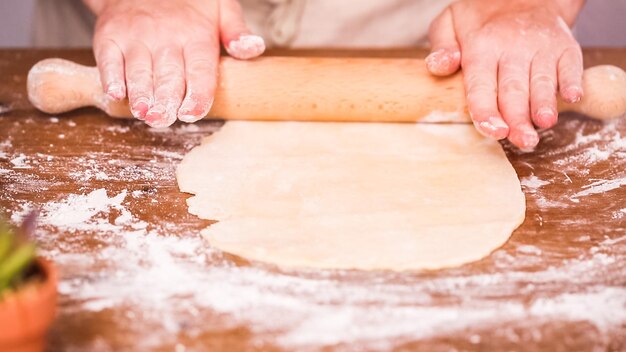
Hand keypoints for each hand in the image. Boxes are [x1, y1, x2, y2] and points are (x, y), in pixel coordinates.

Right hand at [86, 0, 264, 127]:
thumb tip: (254, 49)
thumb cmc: (187, 4)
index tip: (191, 114)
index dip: (196, 94)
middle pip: (168, 75)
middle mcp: (166, 36)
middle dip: (165, 100)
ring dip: (141, 94)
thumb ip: (236, 31)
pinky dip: (110, 77)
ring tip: (144, 114)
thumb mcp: (220, 7)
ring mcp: (136, 36)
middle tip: (163, 120)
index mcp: (196, 35)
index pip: (199, 69)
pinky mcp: (110, 36)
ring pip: (139, 70)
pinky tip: (116, 94)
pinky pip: (109, 59)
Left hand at [426, 0, 584, 150]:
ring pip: (542, 81)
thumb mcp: (450, 22)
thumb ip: (441, 45)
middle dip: (518, 118)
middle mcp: (512, 48)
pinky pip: (571, 65)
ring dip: (545, 103)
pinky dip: (573, 81)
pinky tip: (573, 97)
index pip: (482, 85)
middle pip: (514, 90)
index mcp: (481, 47)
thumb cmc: (481, 18)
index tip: (493, 131)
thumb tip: (438, 66)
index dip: (487, 111)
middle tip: (522, 141)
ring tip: (544, 123)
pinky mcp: (565, 46)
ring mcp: (541, 47)